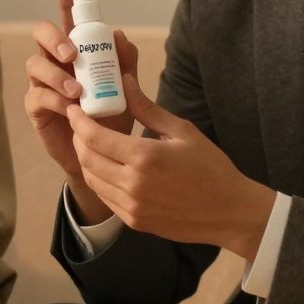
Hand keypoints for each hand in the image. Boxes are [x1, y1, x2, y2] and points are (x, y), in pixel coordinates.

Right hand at [24, 0, 136, 217]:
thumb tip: (120, 34)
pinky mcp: (36, 107)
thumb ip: (125, 62)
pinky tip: (72, 106)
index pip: (68, 16)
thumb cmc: (112, 114)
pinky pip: (38, 95)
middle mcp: (55, 60)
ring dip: (57, 74)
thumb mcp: (126, 88)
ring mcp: (42, 82)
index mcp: (76, 49)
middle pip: (41, 32)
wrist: (103, 155)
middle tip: (73, 54)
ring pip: (36, 64)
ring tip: (78, 90)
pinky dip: (56, 98)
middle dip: (54, 38)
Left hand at [66, 74, 275, 258]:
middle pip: (87, 158)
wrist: (229, 212)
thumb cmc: (210, 167)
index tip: (74, 108)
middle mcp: (133, 184)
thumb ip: (147, 108)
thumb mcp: (182, 131)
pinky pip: (105, 197)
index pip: (95, 137)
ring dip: (86, 159)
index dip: (79, 121)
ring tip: (91, 143)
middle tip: (81, 124)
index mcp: (145, 157)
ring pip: (92, 179)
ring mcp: (132, 206)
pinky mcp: (134, 221)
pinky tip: (106, 166)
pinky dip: (99, 179)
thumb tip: (124, 82)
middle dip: (78, 138)